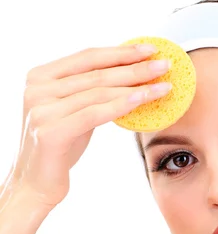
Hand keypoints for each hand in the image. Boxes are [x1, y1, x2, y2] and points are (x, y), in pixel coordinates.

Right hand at [8, 43, 170, 207]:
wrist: (36, 184)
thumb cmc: (59, 148)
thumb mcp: (74, 112)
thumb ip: (90, 93)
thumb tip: (130, 74)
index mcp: (40, 76)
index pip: (88, 57)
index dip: (121, 52)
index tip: (150, 49)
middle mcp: (37, 89)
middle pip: (97, 74)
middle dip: (135, 68)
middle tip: (165, 65)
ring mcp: (41, 109)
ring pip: (99, 93)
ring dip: (136, 87)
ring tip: (163, 86)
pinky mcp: (50, 131)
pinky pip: (93, 114)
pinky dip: (120, 105)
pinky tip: (142, 100)